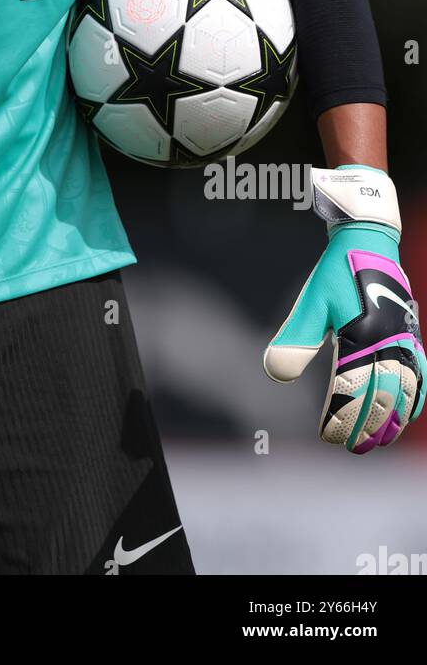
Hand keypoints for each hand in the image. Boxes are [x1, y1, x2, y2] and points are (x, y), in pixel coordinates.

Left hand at [264, 168, 426, 452]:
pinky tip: (409, 414)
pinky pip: (420, 373)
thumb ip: (296, 339)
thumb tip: (275, 374)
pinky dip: (416, 397)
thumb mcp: (311, 304)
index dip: (340, 418)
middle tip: (352, 448)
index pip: (351, 390)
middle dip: (367, 426)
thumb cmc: (335, 272)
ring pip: (405, 390)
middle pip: (381, 396)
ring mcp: (405, 338)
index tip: (327, 437)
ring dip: (393, 419)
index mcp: (362, 335)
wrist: (367, 239)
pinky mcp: (413, 334)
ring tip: (379, 441)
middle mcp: (389, 340)